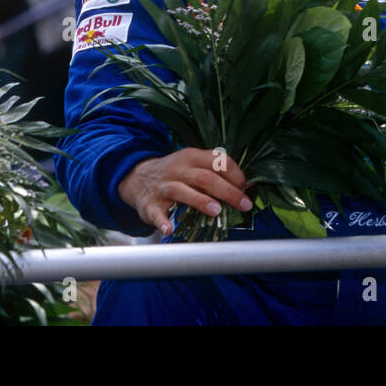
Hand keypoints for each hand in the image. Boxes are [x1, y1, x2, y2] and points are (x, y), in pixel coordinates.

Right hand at [117, 148, 252, 236]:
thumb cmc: (175, 174)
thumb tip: (247, 188)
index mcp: (192, 157)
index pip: (217, 161)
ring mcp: (163, 187)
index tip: (246, 189)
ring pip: (182, 191)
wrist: (137, 177)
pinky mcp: (150, 204)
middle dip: (227, 191)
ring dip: (201, 201)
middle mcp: (177, 169)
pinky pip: (156, 213)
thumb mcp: (194, 166)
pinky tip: (169, 229)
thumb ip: (217, 174)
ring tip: (216, 211)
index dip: (235, 174)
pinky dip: (162, 221)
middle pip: (205, 177)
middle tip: (243, 204)